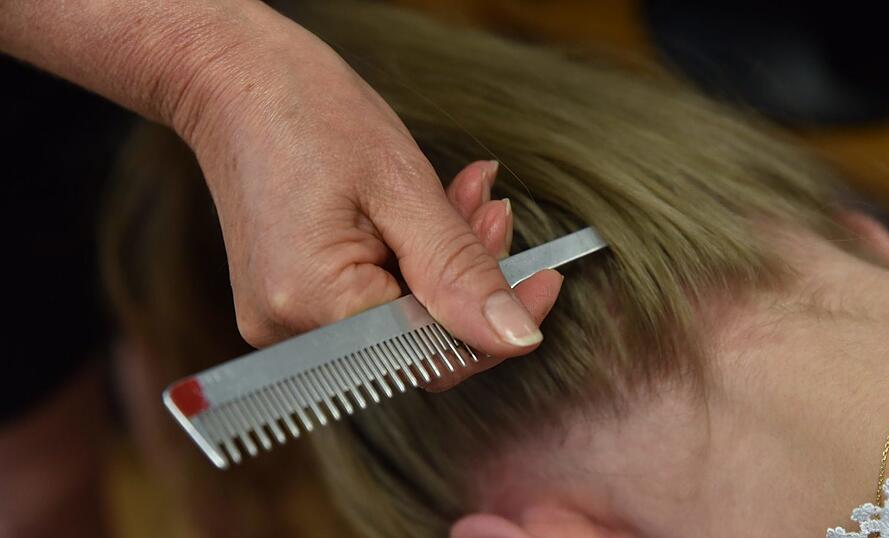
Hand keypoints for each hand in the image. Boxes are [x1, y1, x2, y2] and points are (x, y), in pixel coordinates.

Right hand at [0, 0, 561, 387]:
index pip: (430, 355)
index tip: (543, 279)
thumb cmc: (308, 113)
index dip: (495, 325)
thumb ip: (460, 272)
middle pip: (416, 339)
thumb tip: (517, 339)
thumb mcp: (403, 187)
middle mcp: (288, 331)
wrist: (233, 80)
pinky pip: (371, 300)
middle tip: (493, 214)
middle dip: (471, 282)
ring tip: (465, 200)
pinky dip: (410, 261)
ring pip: (400, 318)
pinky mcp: (290, 300)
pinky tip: (425, 214)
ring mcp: (284, 320)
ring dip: (444, 264)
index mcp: (312, 302)